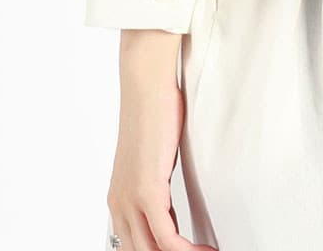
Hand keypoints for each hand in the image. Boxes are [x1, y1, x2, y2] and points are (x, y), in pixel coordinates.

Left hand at [106, 30, 216, 250]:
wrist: (146, 87)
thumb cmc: (154, 113)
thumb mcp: (152, 159)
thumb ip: (156, 185)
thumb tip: (170, 204)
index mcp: (117, 200)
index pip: (135, 245)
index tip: (188, 250)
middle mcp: (118, 205)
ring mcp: (130, 200)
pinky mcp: (146, 192)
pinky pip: (166, 238)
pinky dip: (186, 250)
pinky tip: (205, 250)